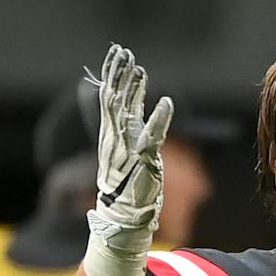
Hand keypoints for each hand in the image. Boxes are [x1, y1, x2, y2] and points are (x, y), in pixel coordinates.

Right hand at [87, 44, 172, 263]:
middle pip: (113, 99)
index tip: (118, 54)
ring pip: (125, 112)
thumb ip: (126, 137)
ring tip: (138, 67)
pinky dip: (159, 119)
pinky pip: (151, 136)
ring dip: (133, 89)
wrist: (121, 223)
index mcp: (110, 137)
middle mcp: (115, 140)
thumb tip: (127, 116)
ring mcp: (126, 149)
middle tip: (123, 51)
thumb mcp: (124, 159)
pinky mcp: (142, 161)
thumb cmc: (127, 194)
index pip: (108, 99)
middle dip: (118, 74)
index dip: (113, 75)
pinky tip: (166, 102)